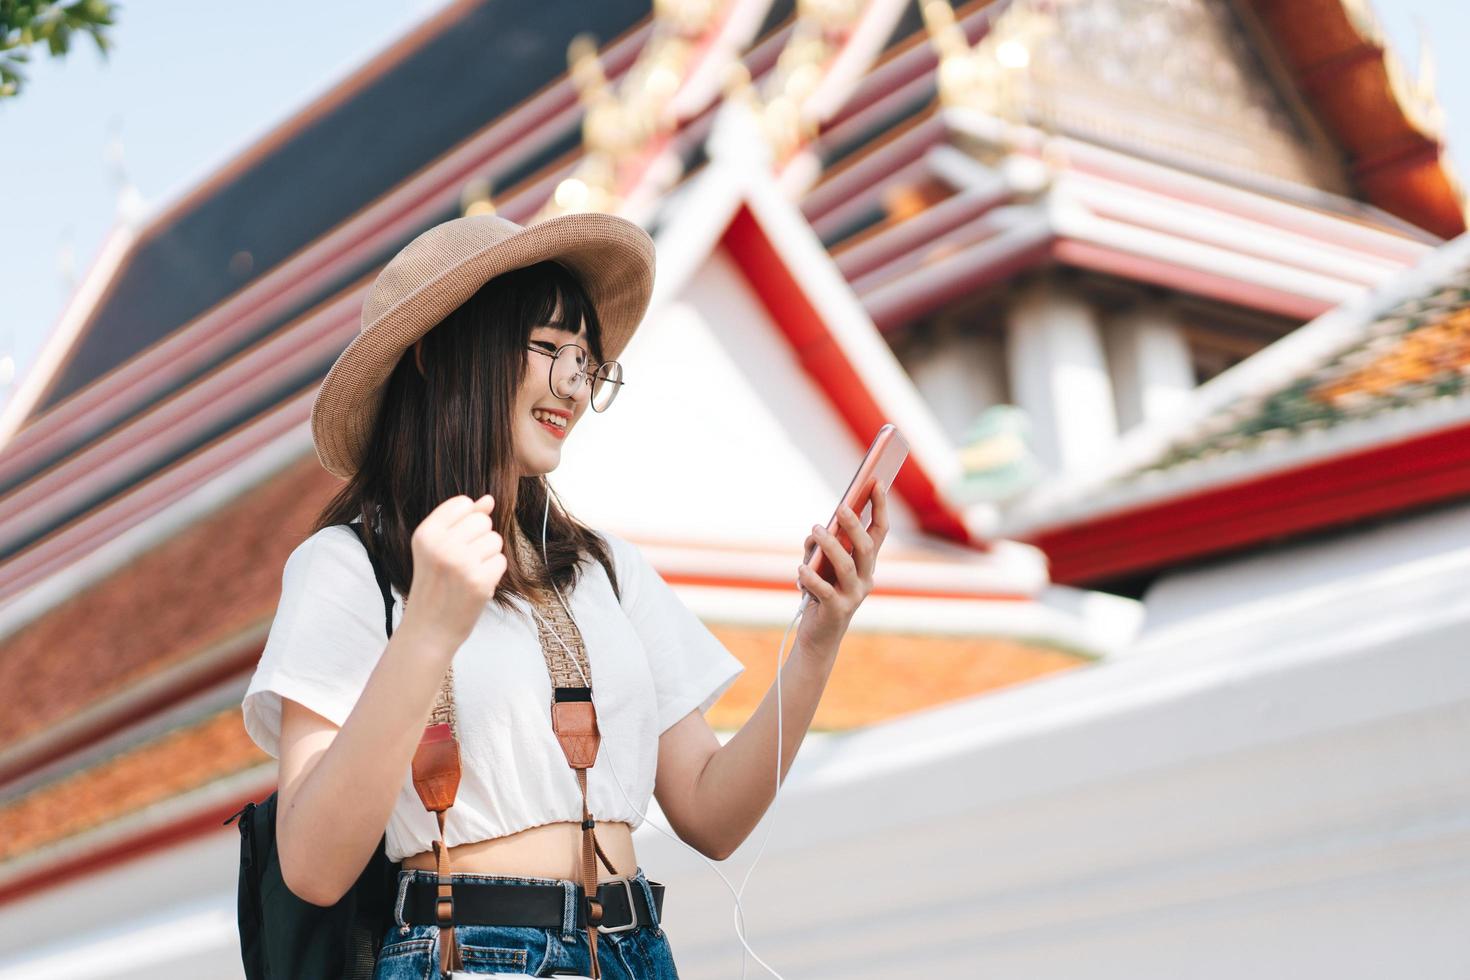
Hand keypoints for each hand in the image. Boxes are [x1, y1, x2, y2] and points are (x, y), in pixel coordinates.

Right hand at [401, 494, 506, 649]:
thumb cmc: (434, 585)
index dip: (466, 522)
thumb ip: (461, 521)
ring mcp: (461, 564)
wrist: (429, 629)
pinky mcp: (479, 581)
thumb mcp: (436, 549)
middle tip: (461, 563)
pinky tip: (475, 585)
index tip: (454, 543)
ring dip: (487, 557)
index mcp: (426, 533)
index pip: (463, 503)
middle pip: (483, 521)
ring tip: (467, 574)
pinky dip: (493, 573)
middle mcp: (441, 546)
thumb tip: (488, 499)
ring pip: (495, 540)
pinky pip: (501, 561)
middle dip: (479, 539)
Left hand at [795, 481, 889, 656]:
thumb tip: (817, 531)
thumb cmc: (821, 593)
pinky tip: (801, 568)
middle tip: (841, 507)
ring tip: (815, 530)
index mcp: (866, 564)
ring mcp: (853, 595)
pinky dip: (811, 577)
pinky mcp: (837, 610)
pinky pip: (825, 590)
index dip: (880, 507)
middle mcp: (865, 578)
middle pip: (865, 547)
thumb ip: (819, 546)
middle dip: (854, 525)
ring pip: (847, 565)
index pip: (879, 532)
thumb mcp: (821, 565)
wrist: (819, 636)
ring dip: (830, 545)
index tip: (876, 482)